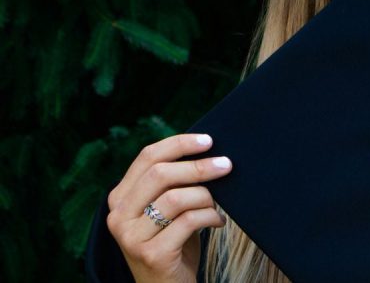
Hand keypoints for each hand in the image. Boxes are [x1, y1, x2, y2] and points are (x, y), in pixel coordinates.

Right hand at [106, 134, 232, 282]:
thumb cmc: (173, 243)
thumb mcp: (165, 210)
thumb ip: (172, 184)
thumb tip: (206, 151)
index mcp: (120, 198)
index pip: (147, 157)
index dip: (179, 143)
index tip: (208, 140)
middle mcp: (118, 216)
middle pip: (160, 174)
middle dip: (198, 167)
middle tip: (226, 165)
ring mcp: (132, 237)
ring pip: (176, 198)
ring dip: (206, 197)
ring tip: (216, 205)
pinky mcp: (152, 254)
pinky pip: (189, 222)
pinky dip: (210, 217)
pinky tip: (218, 222)